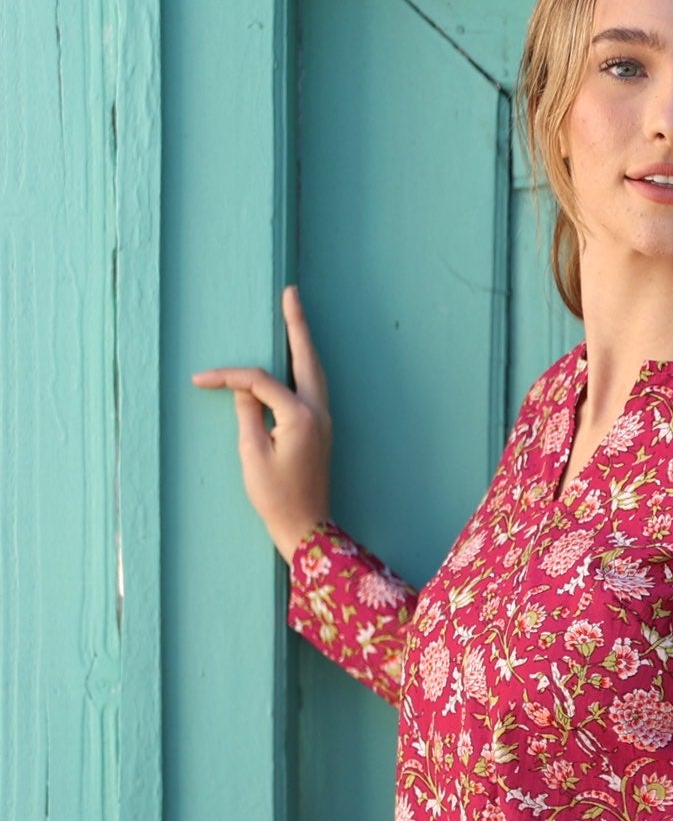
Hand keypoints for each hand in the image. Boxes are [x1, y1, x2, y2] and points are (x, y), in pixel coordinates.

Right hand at [192, 284, 331, 563]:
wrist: (306, 527)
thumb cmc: (276, 497)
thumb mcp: (252, 455)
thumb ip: (247, 414)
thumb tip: (244, 387)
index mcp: (300, 416)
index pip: (260, 381)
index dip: (228, 377)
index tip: (200, 380)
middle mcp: (318, 412)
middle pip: (307, 358)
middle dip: (297, 325)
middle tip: (291, 293)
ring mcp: (324, 420)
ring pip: (314, 370)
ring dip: (303, 342)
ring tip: (295, 313)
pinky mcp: (321, 428)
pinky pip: (312, 386)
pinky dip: (303, 365)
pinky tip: (297, 357)